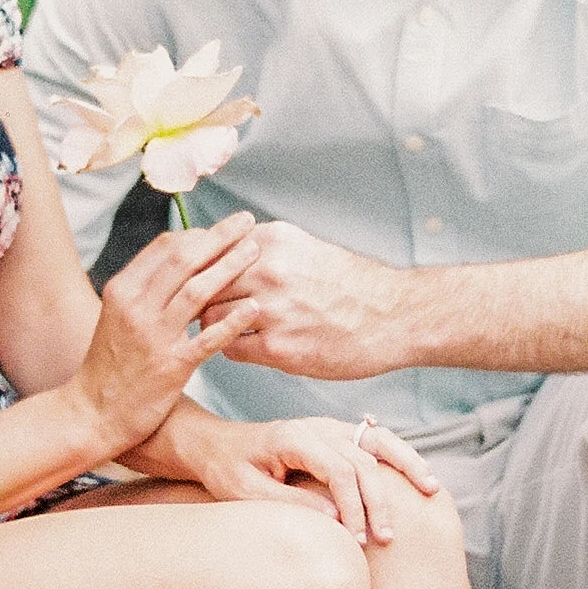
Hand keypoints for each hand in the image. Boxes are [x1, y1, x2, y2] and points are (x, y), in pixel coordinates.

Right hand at [68, 215, 263, 459]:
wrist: (93, 412)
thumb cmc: (112, 362)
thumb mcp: (118, 314)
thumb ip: (146, 287)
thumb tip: (179, 255)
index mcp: (123, 289)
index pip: (165, 246)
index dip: (199, 233)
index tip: (223, 229)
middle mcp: (136, 307)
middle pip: (184, 259)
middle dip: (219, 236)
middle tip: (246, 220)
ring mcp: (154, 336)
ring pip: (198, 291)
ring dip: (230, 266)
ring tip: (255, 251)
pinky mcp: (171, 366)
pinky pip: (207, 338)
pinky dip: (232, 320)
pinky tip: (254, 308)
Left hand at [173, 413, 437, 545]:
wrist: (216, 445)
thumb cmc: (228, 471)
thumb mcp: (247, 493)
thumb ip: (291, 503)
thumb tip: (337, 518)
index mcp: (294, 437)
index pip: (339, 469)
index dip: (354, 506)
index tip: (358, 540)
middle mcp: (316, 426)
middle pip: (363, 458)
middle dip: (380, 500)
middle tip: (389, 538)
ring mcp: (329, 426)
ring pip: (378, 440)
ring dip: (406, 464)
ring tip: (431, 490)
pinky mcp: (335, 434)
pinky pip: (374, 440)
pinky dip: (398, 455)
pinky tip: (418, 474)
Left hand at [201, 219, 415, 380]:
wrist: (395, 315)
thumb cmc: (350, 285)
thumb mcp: (303, 248)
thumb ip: (260, 250)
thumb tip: (218, 256)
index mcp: (271, 240)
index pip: (209, 253)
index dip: (197, 271)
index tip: (192, 282)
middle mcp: (268, 269)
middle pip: (203, 285)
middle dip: (200, 300)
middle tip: (201, 311)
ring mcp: (272, 309)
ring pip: (211, 319)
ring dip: (214, 327)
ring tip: (223, 331)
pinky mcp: (280, 347)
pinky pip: (231, 348)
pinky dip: (233, 348)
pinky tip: (248, 345)